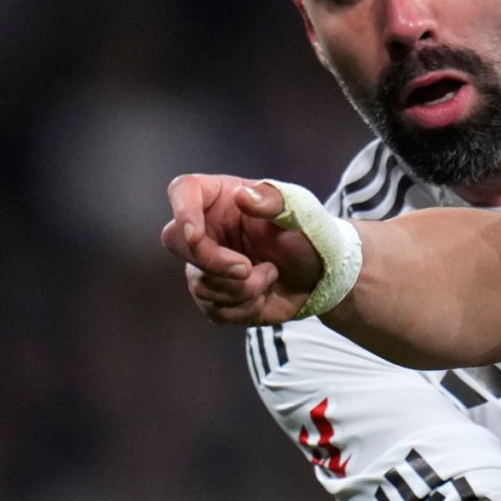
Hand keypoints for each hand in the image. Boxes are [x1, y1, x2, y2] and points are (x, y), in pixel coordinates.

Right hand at [161, 174, 324, 325]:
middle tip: (247, 268)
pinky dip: (245, 309)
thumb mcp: (302, 214)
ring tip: (271, 275)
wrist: (323, 279)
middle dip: (214, 263)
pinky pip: (213, 310)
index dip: (182, 211)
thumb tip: (242, 196)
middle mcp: (207, 228)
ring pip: (199, 284)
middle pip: (177, 242)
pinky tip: (264, 296)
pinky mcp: (213, 295)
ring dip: (242, 289)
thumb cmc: (311, 238)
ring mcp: (206, 264)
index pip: (183, 190)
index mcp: (223, 198)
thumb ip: (274, 202)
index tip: (196, 235)